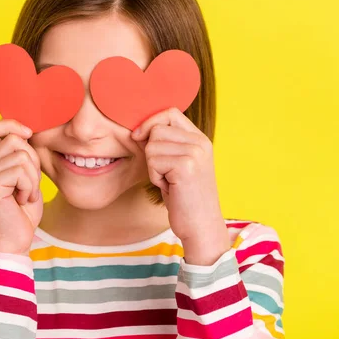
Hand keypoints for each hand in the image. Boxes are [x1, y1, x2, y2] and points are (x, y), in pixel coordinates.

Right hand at [0, 119, 42, 254]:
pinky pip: (21, 172)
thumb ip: (23, 154)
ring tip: (25, 194)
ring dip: (33, 178)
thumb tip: (27, 131)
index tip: (28, 135)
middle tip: (29, 184)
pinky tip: (22, 200)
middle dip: (32, 160)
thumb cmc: (23, 211)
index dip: (12, 124)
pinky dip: (30, 187)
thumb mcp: (26, 176)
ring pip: (22, 156)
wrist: (16, 240)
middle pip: (15, 139)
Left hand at [131, 108, 229, 264]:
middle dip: (151, 152)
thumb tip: (138, 130)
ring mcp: (194, 153)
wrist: (200, 226)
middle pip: (156, 129)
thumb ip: (168, 144)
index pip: (170, 112)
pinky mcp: (186, 166)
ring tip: (169, 181)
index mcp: (200, 139)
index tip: (138, 137)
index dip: (150, 122)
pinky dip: (155, 177)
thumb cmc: (185, 198)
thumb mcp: (180, 164)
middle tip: (165, 172)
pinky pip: (153, 161)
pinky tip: (169, 187)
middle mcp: (200, 142)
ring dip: (153, 167)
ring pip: (152, 146)